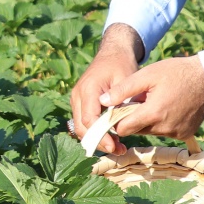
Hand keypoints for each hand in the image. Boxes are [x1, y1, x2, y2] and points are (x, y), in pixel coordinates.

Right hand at [72, 26, 142, 155]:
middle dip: (98, 142)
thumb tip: (122, 124)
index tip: (115, 146)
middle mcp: (77, 96)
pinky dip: (95, 132)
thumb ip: (122, 101)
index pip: (90, 119)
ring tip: (117, 147)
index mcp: (88, 90)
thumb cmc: (121, 65)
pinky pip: (83, 122)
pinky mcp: (80, 103)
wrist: (112, 53)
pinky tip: (111, 138)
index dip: (101, 136)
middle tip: (118, 150)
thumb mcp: (127, 81)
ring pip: (80, 127)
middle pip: (81, 127)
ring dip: (96, 139)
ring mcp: (76, 99)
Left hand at [103, 55, 203, 141]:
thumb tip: (102, 101)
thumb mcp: (146, 75)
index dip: (116, 121)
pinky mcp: (185, 134)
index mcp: (153, 114)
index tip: (116, 110)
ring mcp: (177, 133)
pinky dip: (161, 123)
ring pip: (150, 131)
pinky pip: (165, 132)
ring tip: (154, 101)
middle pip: (136, 130)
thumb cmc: (176, 72)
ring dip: (147, 120)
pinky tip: (167, 107)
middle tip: (139, 101)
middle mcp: (165, 128)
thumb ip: (123, 89)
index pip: (123, 129)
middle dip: (132, 118)